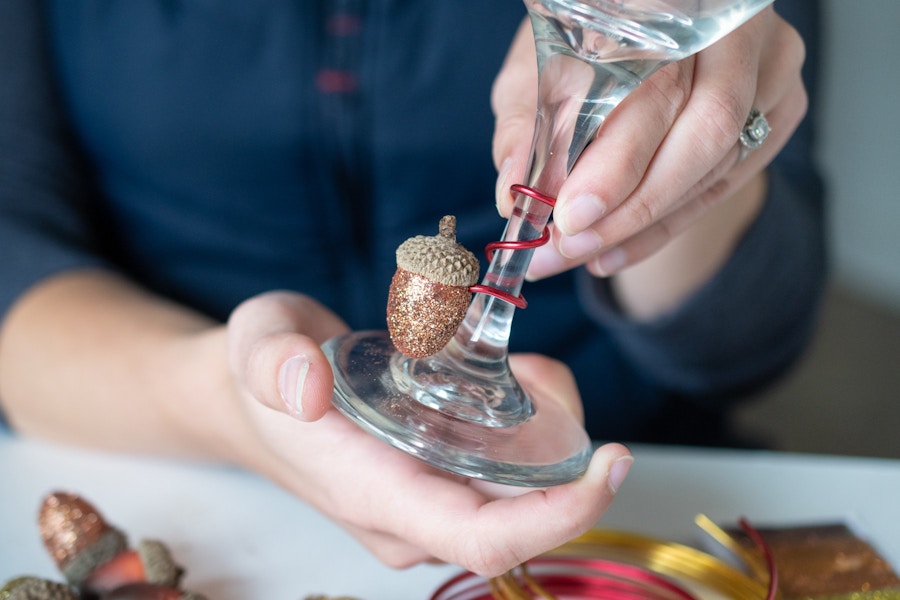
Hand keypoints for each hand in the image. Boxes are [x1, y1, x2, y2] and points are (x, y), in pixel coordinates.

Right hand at [226, 292, 631, 576]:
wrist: (254, 403)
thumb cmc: (259, 377)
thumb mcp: (256, 343)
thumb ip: (273, 360)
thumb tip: (309, 386)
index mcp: (374, 495)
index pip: (485, 540)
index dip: (559, 516)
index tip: (610, 464)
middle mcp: (413, 518)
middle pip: (524, 515)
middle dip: (567, 454)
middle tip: (546, 376)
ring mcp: (429, 505)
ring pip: (524, 493)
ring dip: (553, 436)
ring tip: (526, 369)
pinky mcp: (438, 484)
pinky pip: (509, 473)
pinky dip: (534, 426)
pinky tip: (515, 377)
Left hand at [492, 6, 806, 279]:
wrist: (641, 33)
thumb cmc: (579, 43)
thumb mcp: (535, 69)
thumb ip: (524, 124)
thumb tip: (512, 193)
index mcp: (671, 3)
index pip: (656, 88)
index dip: (617, 163)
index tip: (568, 216)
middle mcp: (735, 27)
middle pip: (705, 131)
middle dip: (632, 208)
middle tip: (570, 248)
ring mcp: (769, 64)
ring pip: (721, 163)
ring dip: (645, 225)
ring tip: (582, 254)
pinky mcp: (779, 104)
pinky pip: (729, 180)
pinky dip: (668, 225)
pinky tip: (617, 251)